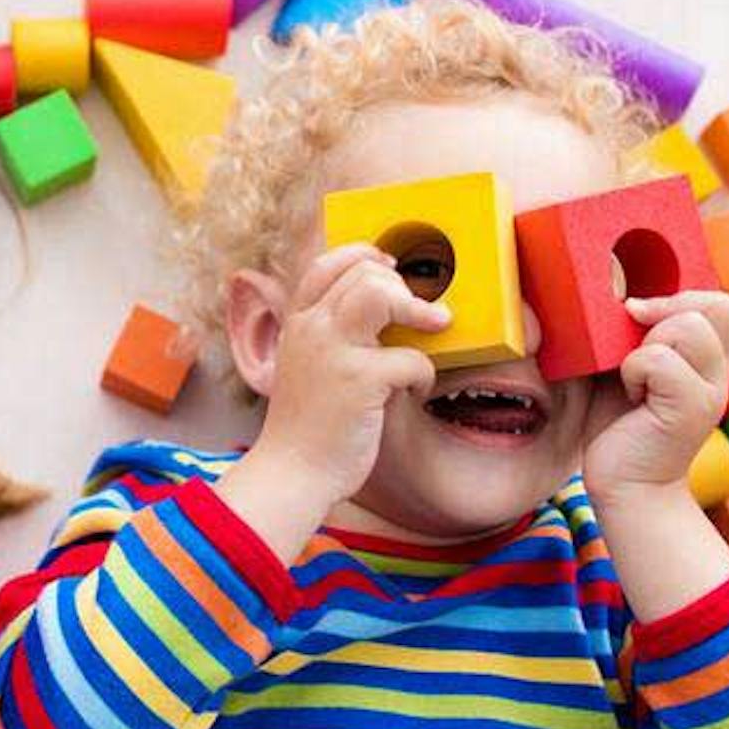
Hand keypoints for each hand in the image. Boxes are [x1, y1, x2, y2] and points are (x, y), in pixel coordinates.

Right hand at [219, 245, 448, 558]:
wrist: (292, 472)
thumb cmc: (307, 426)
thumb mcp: (307, 368)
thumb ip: (332, 338)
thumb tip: (385, 313)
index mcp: (297, 323)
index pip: (328, 264)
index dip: (366, 257)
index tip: (391, 270)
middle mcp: (312, 329)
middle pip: (363, 272)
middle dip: (402, 286)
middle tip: (422, 312)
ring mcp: (334, 351)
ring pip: (381, 292)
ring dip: (418, 308)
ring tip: (436, 324)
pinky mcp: (360, 380)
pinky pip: (411, 357)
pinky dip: (423, 374)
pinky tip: (414, 392)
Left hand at [583, 291, 728, 507]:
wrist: (626, 485)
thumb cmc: (621, 426)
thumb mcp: (629, 366)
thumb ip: (639, 333)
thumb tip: (623, 292)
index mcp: (711, 360)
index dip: (692, 298)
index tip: (648, 319)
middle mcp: (720, 373)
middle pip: (717, 305)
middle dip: (667, 310)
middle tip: (636, 344)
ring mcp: (712, 391)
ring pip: (689, 327)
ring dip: (647, 344)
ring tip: (635, 377)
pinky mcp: (692, 410)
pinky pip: (659, 359)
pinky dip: (634, 370)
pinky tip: (632, 396)